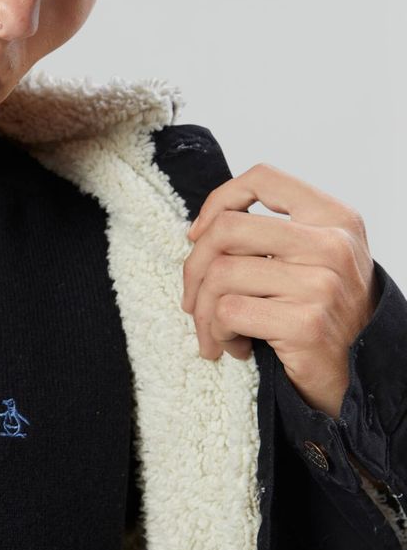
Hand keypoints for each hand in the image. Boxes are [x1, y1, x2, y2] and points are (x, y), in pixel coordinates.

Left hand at [181, 163, 379, 419]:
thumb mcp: (312, 259)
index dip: (218, 202)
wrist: (358, 372)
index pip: (263, 178)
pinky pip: (228, 313)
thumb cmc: (322, 314)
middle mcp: (330, 244)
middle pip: (227, 229)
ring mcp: (319, 283)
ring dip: (203, 312)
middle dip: (193, 268)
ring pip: (220, 275)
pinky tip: (236, 347)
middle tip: (192, 299)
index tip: (198, 236)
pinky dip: (218, 335)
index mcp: (333, 217)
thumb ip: (271, 236)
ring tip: (216, 332)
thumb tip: (201, 230)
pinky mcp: (304, 322)